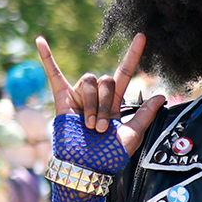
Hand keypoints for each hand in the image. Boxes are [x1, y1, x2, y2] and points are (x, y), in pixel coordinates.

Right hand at [36, 33, 165, 158]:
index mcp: (115, 102)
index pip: (125, 72)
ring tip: (90, 126)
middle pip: (106, 80)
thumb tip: (162, 95)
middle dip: (106, 104)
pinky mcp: (63, 99)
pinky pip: (54, 75)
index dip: (133, 54)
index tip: (142, 36)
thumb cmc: (110, 154)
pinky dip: (47, 58)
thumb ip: (145, 114)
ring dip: (93, 105)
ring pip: (89, 82)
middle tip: (101, 128)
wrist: (87, 166)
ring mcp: (80, 96)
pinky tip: (40, 40)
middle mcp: (98, 96)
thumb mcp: (133, 134)